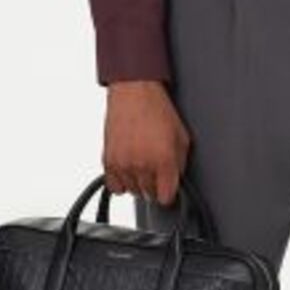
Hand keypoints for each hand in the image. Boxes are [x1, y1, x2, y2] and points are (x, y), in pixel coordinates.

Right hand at [102, 81, 191, 206]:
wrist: (134, 92)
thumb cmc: (157, 110)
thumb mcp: (181, 136)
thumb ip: (180, 163)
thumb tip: (176, 179)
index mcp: (163, 160)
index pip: (166, 197)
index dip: (169, 192)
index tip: (168, 186)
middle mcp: (142, 165)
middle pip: (149, 195)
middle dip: (155, 185)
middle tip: (156, 169)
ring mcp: (123, 164)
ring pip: (132, 192)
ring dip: (138, 183)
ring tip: (141, 165)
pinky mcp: (108, 161)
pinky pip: (114, 187)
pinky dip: (121, 182)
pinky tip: (128, 169)